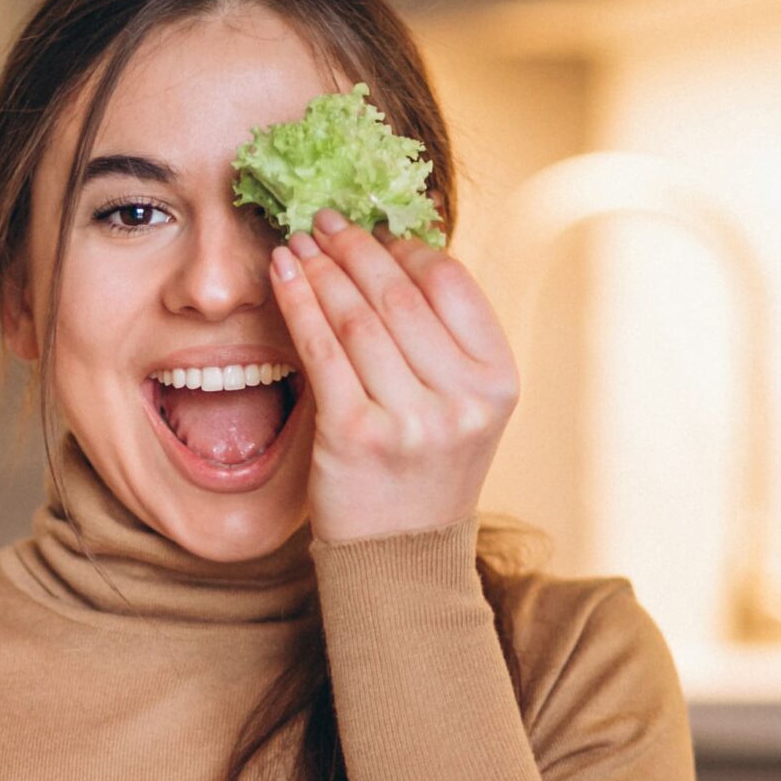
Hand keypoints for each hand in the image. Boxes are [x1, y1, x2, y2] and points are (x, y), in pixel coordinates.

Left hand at [267, 208, 519, 544]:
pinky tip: (282, 277)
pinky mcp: (355, 435)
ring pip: (356, 318)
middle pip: (398, 295)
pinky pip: (321, 350)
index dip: (405, 248)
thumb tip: (393, 253)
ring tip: (296, 244)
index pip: (451, 284)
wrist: (398, 560)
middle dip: (354, 248)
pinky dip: (297, 304)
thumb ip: (441, 342)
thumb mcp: (460, 408)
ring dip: (321, 269)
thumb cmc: (422, 474)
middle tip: (323, 221)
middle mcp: (462, 399)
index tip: (372, 231)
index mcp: (497, 381)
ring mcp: (411, 419)